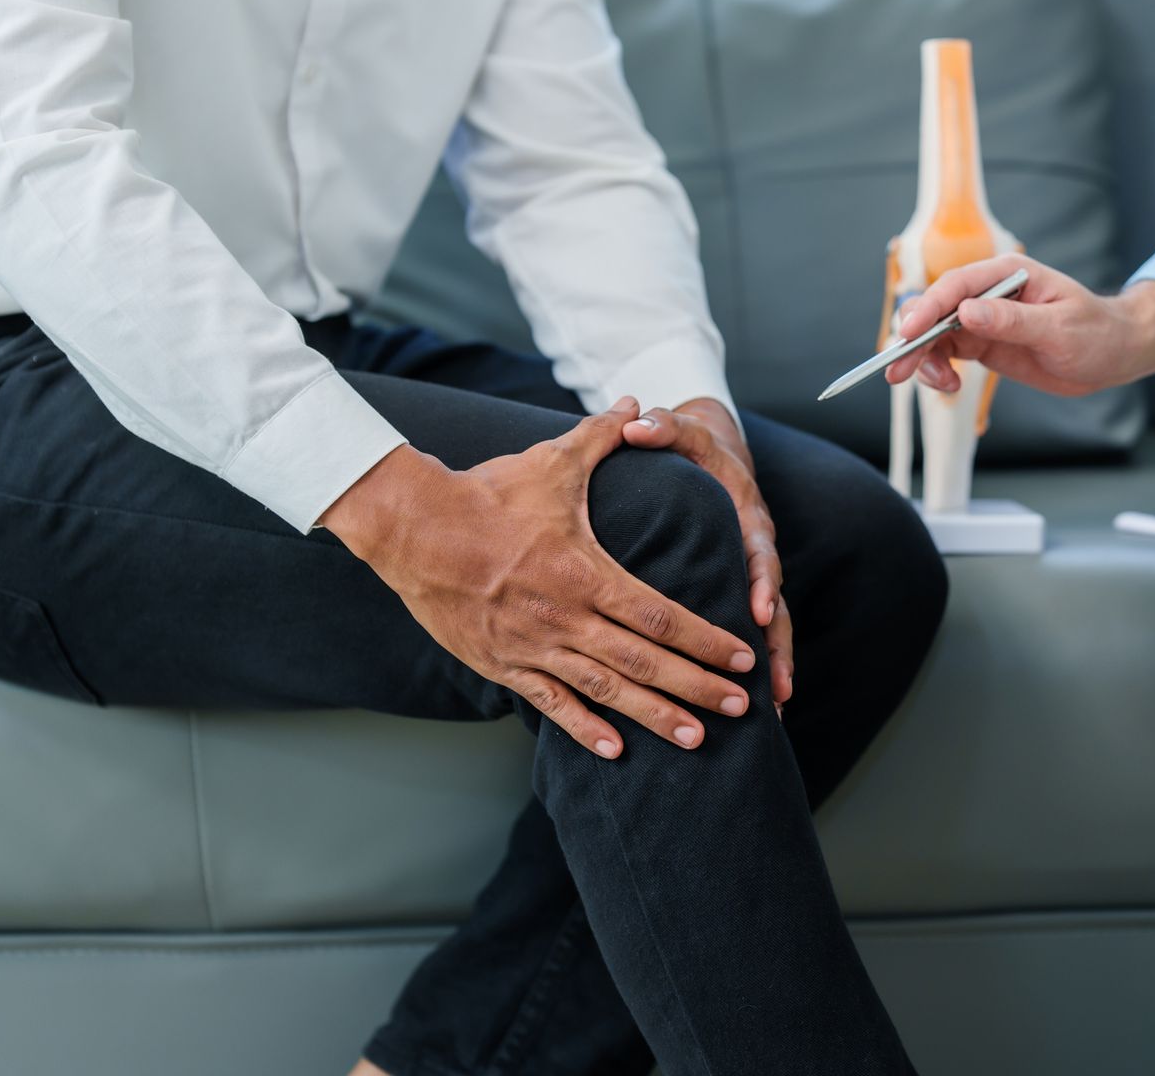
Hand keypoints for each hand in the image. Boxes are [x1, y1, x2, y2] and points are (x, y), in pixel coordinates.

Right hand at [321, 399, 757, 758]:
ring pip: (606, 692)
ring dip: (655, 717)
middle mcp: (565, 618)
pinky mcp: (503, 664)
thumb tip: (636, 403)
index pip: (661, 617)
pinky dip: (584, 730)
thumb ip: (601, 436)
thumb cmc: (487, 494)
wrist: (412, 528)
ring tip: (697, 738)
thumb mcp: (551, 461)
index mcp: (586, 574)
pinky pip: (550, 704)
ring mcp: (533, 647)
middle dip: (698, 687)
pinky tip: (616, 751)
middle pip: (645, 664)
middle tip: (741, 709)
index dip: (706, 640)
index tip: (743, 658)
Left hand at [621, 398, 794, 706]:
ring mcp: (753, 574)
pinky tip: (756, 703)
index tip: (760, 612)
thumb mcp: (680, 428)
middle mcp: (757, 550)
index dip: (763, 583)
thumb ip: (661, 426)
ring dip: (772, 667)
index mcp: (747, 515)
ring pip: (771, 627)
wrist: (715, 452)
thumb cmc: (693, 444)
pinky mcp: (741, 589)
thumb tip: (637, 423)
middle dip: (776, 646)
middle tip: (775, 688)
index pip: (760, 553)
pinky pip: (752, 632)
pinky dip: (757, 666)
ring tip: (774, 711)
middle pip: (776, 604)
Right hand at [883, 254, 1154, 396]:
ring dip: (924, 359)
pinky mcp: (984, 344)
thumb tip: (967, 312)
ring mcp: (983, 319)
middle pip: (936, 309)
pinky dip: (938, 370)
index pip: (956, 286)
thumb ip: (1012, 321)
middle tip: (897, 368)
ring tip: (936, 385)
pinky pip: (947, 353)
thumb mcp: (1059, 327)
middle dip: (914, 338)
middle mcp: (989, 293)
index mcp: (1007, 274)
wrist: (1114, 354)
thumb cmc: (1096, 332)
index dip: (927, 308)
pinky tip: (948, 385)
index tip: (909, 333)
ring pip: (936, 334)